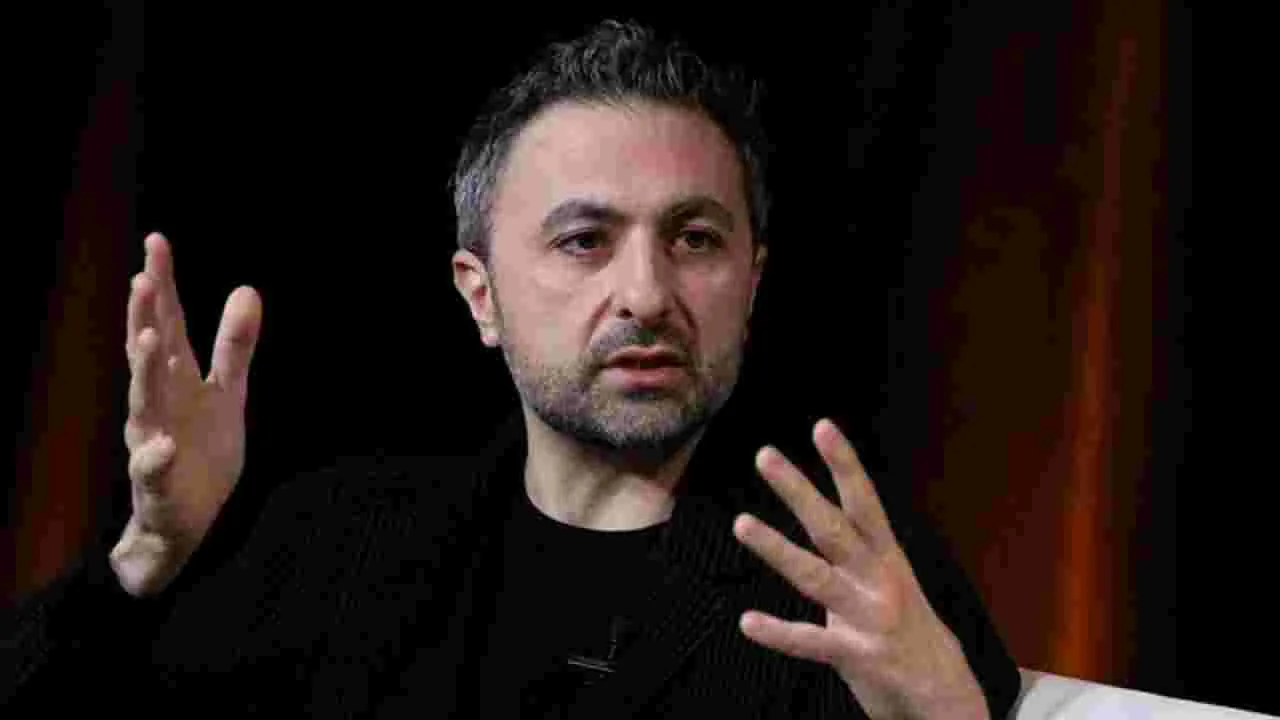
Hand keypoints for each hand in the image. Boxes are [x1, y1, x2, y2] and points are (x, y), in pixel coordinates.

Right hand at [110, 232, 262, 596]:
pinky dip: (154, 456)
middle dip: (145, 318)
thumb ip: (234, 345)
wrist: (185, 523)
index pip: (168, 324)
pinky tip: (161, 444)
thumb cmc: (201, 449)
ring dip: (144, 373)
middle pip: (149, 355)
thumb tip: (247, 288)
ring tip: (148, 340)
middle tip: (143, 279)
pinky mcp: (158, 485)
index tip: (156, 242)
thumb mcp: (227, 393)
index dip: (164, 285)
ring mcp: (152, 443)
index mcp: (176, 380)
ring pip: (143, 405)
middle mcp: (157, 405)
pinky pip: (153, 470)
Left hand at [731, 419, 988, 718]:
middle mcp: (881, 581)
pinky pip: (813, 643)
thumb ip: (857, 554)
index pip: (864, 503)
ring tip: (740, 524)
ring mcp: (870, 619)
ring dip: (777, 549)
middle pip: (834, 528)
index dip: (844, 465)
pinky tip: (748, 623)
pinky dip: (780, 634)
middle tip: (765, 455)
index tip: (822, 426)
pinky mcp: (859, 657)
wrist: (946, 696)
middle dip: (799, 491)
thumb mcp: (890, 582)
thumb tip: (823, 517)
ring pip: (817, 577)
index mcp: (887, 558)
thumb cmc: (908, 631)